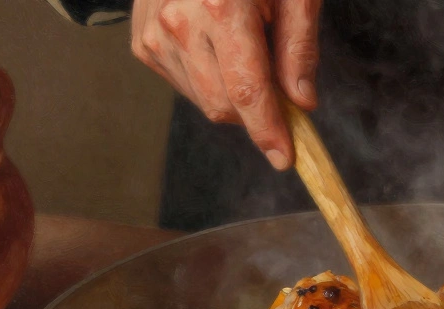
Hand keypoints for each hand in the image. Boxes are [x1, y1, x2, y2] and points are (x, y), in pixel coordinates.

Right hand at [131, 0, 321, 169]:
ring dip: (232, 91)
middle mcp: (178, 24)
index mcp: (220, 8)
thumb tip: (302, 103)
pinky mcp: (142, 43)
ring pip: (204, 99)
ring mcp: (154, 35)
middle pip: (224, 106)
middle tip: (278, 76)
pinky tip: (216, 43)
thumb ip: (298, 47)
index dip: (269, 131)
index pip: (247, 93)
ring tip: (242, 43)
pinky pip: (184, 85)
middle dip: (256, 109)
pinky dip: (208, 76)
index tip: (286, 158)